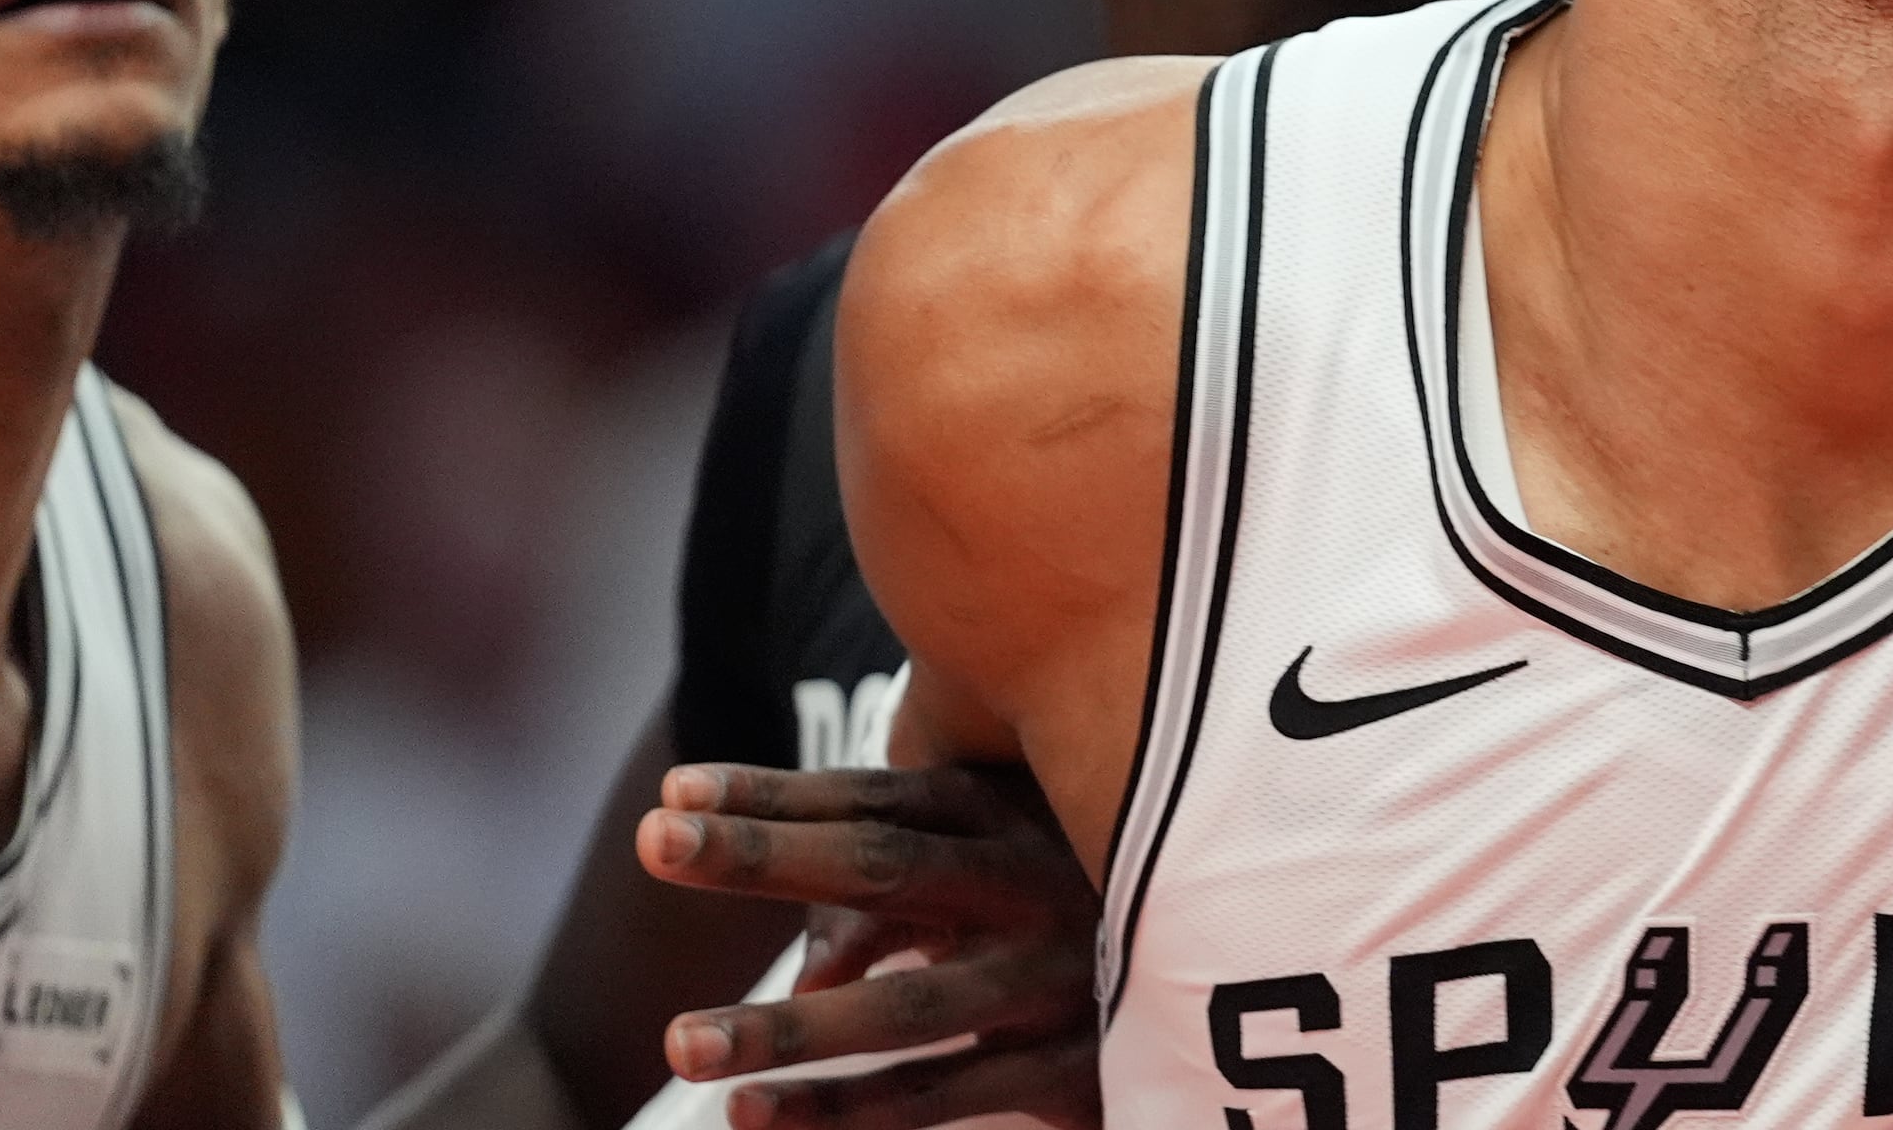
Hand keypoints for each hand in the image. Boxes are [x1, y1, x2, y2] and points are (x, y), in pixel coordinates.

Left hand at [637, 761, 1098, 1128]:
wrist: (1238, 995)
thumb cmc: (1084, 917)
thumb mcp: (1003, 882)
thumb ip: (903, 908)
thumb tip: (806, 968)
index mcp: (1015, 818)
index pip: (875, 797)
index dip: (776, 796)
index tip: (675, 794)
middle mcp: (1035, 884)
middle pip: (885, 865)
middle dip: (765, 855)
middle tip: (654, 842)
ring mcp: (1055, 978)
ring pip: (903, 1003)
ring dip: (785, 1028)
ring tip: (679, 1044)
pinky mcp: (1075, 1066)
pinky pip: (939, 1094)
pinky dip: (841, 1109)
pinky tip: (752, 1115)